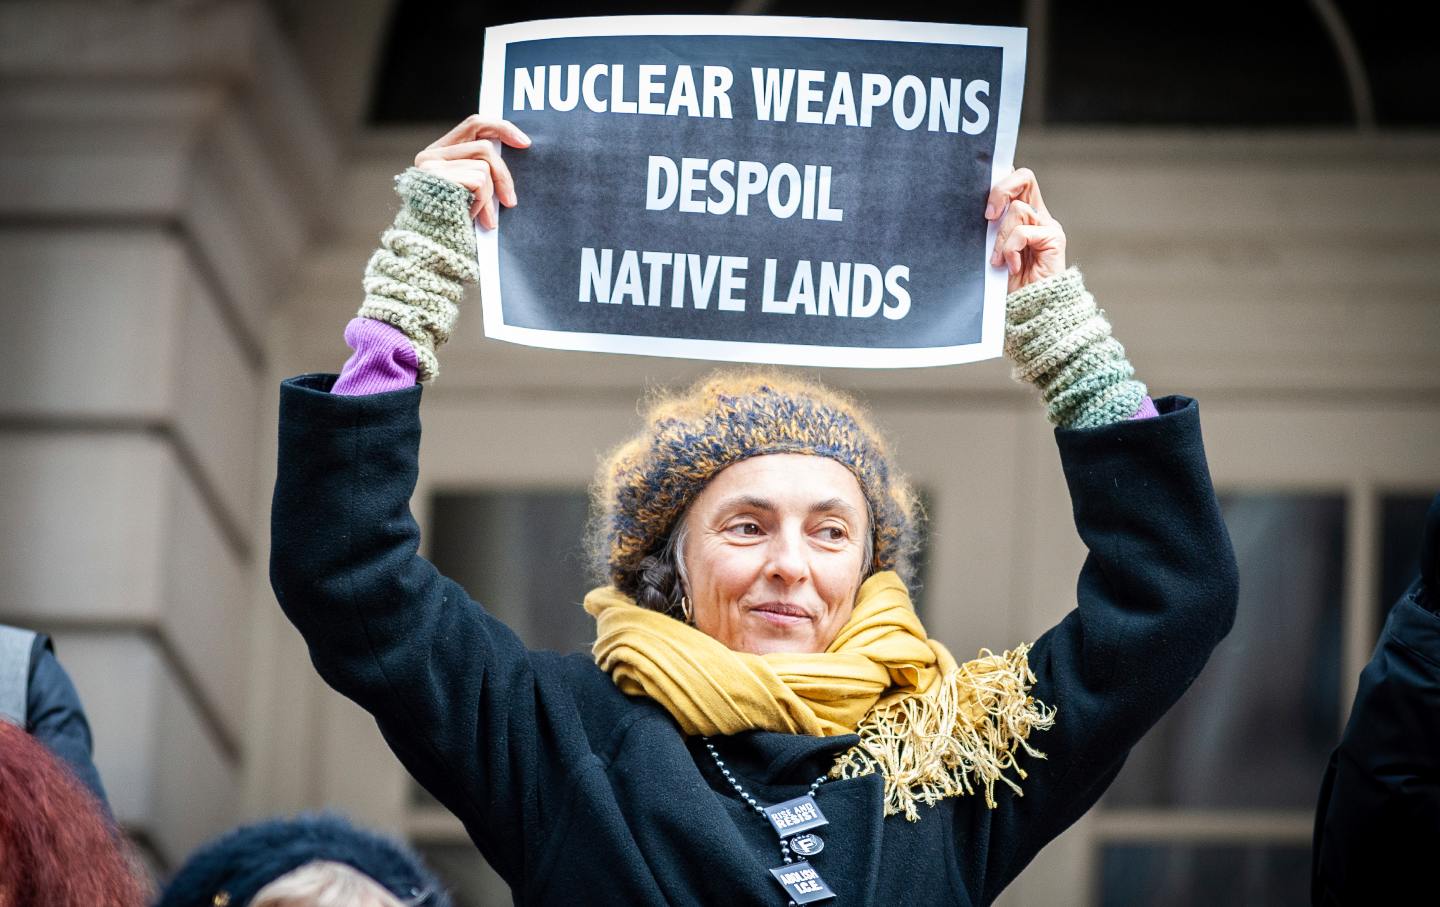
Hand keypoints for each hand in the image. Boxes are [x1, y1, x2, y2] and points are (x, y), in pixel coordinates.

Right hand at [414, 115, 531, 229]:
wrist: (427, 247)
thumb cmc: (451, 224)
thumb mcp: (467, 195)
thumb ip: (479, 174)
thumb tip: (512, 164)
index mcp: (439, 154)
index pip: (475, 125)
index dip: (502, 129)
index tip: (525, 143)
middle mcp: (431, 155)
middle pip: (484, 146)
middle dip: (503, 175)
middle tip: (510, 201)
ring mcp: (432, 165)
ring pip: (484, 167)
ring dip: (489, 197)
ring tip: (483, 219)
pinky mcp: (438, 176)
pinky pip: (479, 181)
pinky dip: (482, 202)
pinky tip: (471, 218)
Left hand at [985, 168, 1065, 292]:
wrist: (1028, 313)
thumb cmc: (1006, 287)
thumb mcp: (991, 252)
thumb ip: (990, 231)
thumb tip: (974, 211)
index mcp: (1023, 217)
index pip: (1016, 182)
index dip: (999, 180)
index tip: (981, 202)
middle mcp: (1038, 217)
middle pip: (1024, 177)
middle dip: (1001, 190)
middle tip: (988, 216)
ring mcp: (1047, 227)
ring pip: (1018, 210)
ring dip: (1001, 238)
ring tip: (998, 261)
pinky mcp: (1054, 239)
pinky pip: (1024, 232)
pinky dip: (1011, 249)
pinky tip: (1011, 267)